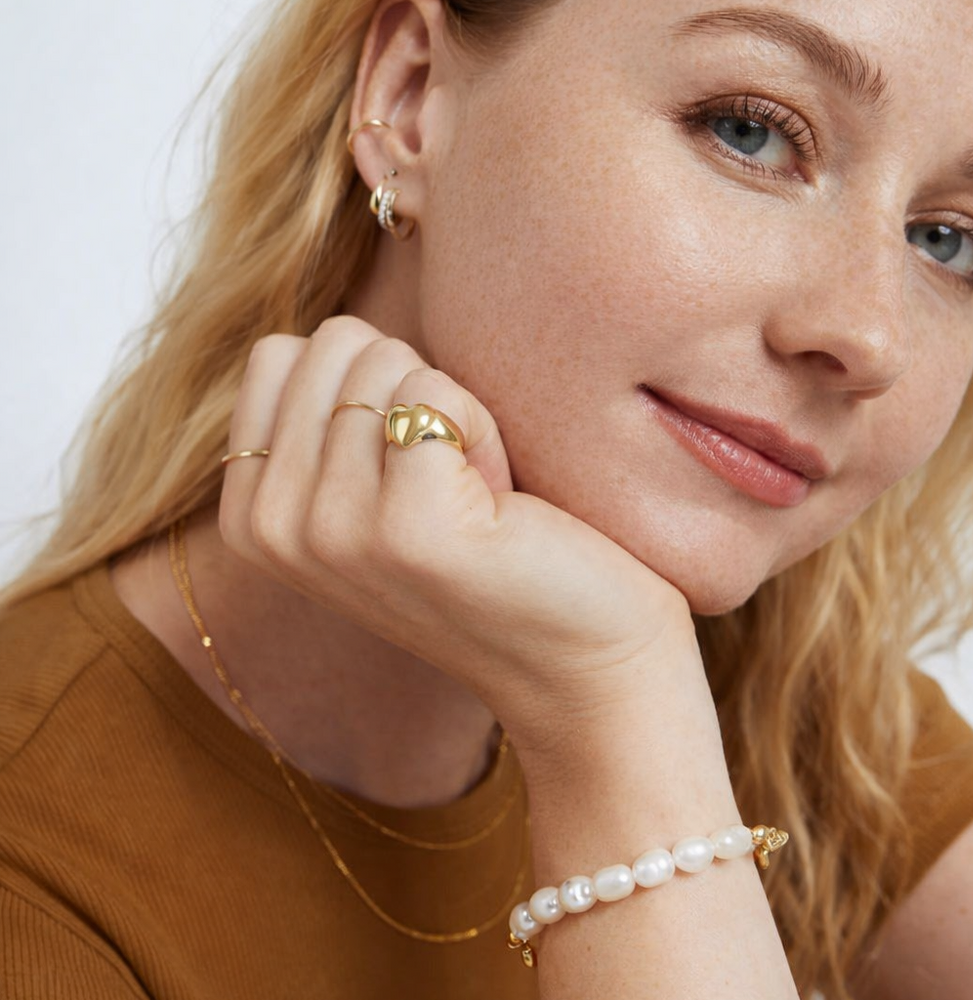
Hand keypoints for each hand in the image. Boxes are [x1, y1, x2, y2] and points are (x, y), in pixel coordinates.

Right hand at [219, 317, 700, 743]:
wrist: (578, 657)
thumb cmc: (489, 550)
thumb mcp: (370, 490)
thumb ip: (323, 422)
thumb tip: (327, 336)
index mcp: (252, 514)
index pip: (278, 354)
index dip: (368, 384)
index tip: (408, 463)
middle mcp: (274, 528)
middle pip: (334, 345)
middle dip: (411, 390)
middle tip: (448, 478)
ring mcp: (334, 533)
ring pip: (385, 362)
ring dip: (454, 414)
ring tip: (476, 497)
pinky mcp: (408, 529)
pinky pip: (437, 394)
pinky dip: (486, 428)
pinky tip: (501, 503)